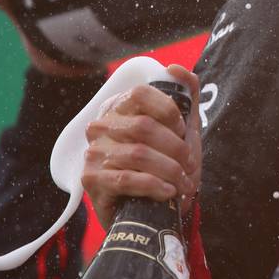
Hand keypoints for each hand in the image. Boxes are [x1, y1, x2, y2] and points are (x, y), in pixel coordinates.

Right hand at [83, 65, 201, 225]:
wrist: (151, 210)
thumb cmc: (167, 163)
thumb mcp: (183, 127)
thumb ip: (187, 94)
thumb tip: (175, 68)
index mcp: (120, 108)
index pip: (140, 92)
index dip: (168, 111)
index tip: (182, 130)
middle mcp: (101, 126)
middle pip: (143, 126)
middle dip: (175, 148)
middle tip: (188, 164)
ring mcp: (93, 153)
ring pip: (138, 154)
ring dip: (170, 170)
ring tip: (182, 182)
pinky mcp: (90, 180)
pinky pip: (127, 179)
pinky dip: (155, 186)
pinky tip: (168, 192)